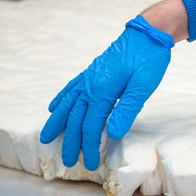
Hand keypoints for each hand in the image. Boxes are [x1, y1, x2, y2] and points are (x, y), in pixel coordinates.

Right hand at [40, 15, 173, 170]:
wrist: (148, 33)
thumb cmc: (149, 59)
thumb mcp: (143, 86)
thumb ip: (126, 109)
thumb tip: (113, 134)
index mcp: (102, 91)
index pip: (91, 126)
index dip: (90, 146)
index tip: (89, 163)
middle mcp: (90, 85)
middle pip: (75, 119)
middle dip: (71, 142)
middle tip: (67, 161)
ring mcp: (89, 78)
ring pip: (67, 104)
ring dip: (57, 123)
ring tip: (46, 137)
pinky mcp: (92, 72)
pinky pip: (71, 88)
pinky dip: (61, 99)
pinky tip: (54, 107)